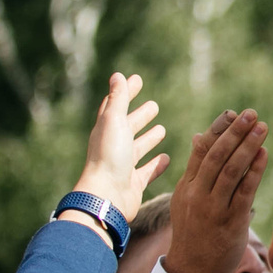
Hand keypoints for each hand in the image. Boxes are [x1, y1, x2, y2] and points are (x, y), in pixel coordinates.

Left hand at [71, 72, 169, 219]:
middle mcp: (114, 147)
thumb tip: (118, 75)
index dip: (126, 92)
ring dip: (148, 139)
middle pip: (128, 127)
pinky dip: (156, 164)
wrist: (106, 197)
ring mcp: (124, 166)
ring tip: (161, 129)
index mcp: (107, 130)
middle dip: (140, 116)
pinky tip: (167, 158)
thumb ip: (118, 98)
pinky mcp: (134, 183)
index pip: (116, 106)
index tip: (137, 79)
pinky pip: (147, 171)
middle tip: (154, 106)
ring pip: (138, 148)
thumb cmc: (109, 157)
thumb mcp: (114, 121)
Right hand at [166, 110, 268, 272]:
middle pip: (216, 156)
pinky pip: (244, 192)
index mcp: (186, 186)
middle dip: (234, 132)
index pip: (200, 150)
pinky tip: (264, 154)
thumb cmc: (193, 233)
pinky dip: (254, 171)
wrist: (192, 272)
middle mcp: (197, 195)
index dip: (217, 129)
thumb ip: (195, 169)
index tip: (232, 114)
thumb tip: (197, 136)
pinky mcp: (231, 222)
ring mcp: (213, 208)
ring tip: (261, 127)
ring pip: (231, 170)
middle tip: (251, 113)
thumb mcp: (185, 199)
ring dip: (248, 146)